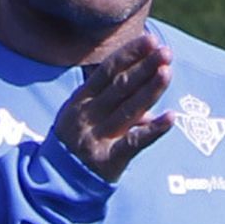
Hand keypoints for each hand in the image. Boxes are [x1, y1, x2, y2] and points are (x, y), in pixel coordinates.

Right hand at [53, 34, 174, 181]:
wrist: (54, 183)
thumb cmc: (75, 144)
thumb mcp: (84, 117)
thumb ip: (112, 105)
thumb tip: (146, 105)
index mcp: (81, 100)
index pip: (108, 71)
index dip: (129, 54)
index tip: (149, 39)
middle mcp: (88, 115)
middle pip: (120, 86)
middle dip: (144, 67)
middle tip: (166, 51)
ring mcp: (97, 137)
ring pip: (129, 109)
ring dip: (150, 90)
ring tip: (167, 72)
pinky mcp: (108, 161)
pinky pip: (134, 143)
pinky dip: (153, 130)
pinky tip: (170, 118)